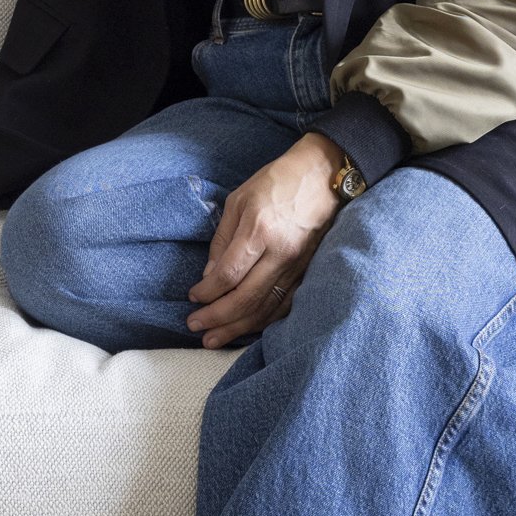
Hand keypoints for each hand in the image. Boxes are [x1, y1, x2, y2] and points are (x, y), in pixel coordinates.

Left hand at [187, 132, 346, 346]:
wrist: (322, 175)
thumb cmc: (276, 181)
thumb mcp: (239, 200)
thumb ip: (222, 240)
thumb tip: (209, 276)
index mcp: (259, 230)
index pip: (228, 275)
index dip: (207, 292)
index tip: (193, 297)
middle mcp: (280, 252)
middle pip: (245, 298)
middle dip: (216, 317)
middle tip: (195, 326)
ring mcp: (297, 265)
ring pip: (265, 308)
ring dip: (237, 327)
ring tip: (213, 339)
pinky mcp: (307, 271)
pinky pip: (284, 305)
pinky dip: (263, 321)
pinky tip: (246, 328)